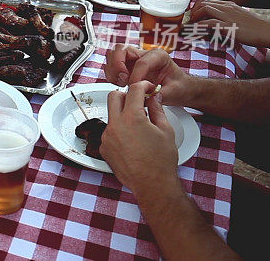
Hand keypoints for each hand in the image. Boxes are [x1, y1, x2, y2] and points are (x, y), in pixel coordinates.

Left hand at [101, 81, 178, 195]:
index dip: (143, 85)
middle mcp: (115, 125)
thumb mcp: (165, 130)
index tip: (148, 88)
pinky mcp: (103, 148)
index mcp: (132, 118)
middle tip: (138, 102)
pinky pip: (109, 132)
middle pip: (114, 97)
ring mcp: (106, 137)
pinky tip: (131, 141)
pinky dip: (119, 131)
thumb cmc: (161, 160)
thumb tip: (153, 96)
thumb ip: (157, 109)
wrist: (152, 184)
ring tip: (138, 126)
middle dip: (126, 95)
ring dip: (122, 115)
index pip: (133, 90)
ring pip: (111, 115)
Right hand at [104, 44, 192, 105]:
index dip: (135, 77)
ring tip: (122, 83)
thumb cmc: (179, 86)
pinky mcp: (128, 68)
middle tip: (123, 81)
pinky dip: (112, 76)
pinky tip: (121, 85)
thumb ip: (158, 94)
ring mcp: (134, 61)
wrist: (181, 88)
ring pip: (113, 56)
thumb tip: (143, 97)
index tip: (134, 88)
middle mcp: (144, 55)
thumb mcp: (174, 92)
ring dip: (113, 71)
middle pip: (120, 50)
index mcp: (158, 56)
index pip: (140, 62)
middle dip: (117, 65)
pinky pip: (112, 67)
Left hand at [190, 0, 269, 47]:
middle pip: (204, 3)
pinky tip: (195, 32)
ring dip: (194, 18)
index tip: (191, 17)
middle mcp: (227, 7)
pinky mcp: (228, 26)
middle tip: (187, 22)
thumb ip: (223, 21)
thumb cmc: (252, 29)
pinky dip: (199, 27)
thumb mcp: (236, 20)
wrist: (267, 32)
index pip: (208, 1)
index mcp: (229, 5)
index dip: (197, 8)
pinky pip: (209, 23)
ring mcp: (228, 15)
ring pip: (204, 9)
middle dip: (193, 11)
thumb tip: (209, 28)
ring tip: (189, 26)